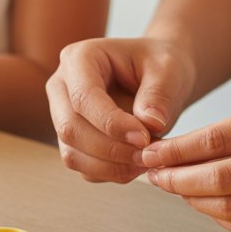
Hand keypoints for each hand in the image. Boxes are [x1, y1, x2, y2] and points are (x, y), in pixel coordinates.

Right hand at [46, 37, 197, 182]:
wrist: (159, 77)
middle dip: (111, 149)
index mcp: (79, 58)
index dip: (112, 123)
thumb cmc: (160, 65)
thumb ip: (159, 94)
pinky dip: (111, 173)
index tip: (145, 138)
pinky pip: (83, 167)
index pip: (83, 97)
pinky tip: (137, 164)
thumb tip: (149, 124)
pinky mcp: (71, 140)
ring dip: (110, 166)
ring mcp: (61, 115)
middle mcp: (61, 86)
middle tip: (148, 154)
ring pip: (72, 153)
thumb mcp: (169, 69)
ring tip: (146, 160)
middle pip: (70, 128)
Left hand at [142, 99, 230, 231]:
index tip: (150, 155)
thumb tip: (175, 154)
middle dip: (177, 181)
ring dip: (195, 203)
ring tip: (179, 191)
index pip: (217, 140)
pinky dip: (222, 221)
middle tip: (155, 178)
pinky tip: (209, 208)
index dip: (175, 152)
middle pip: (220, 179)